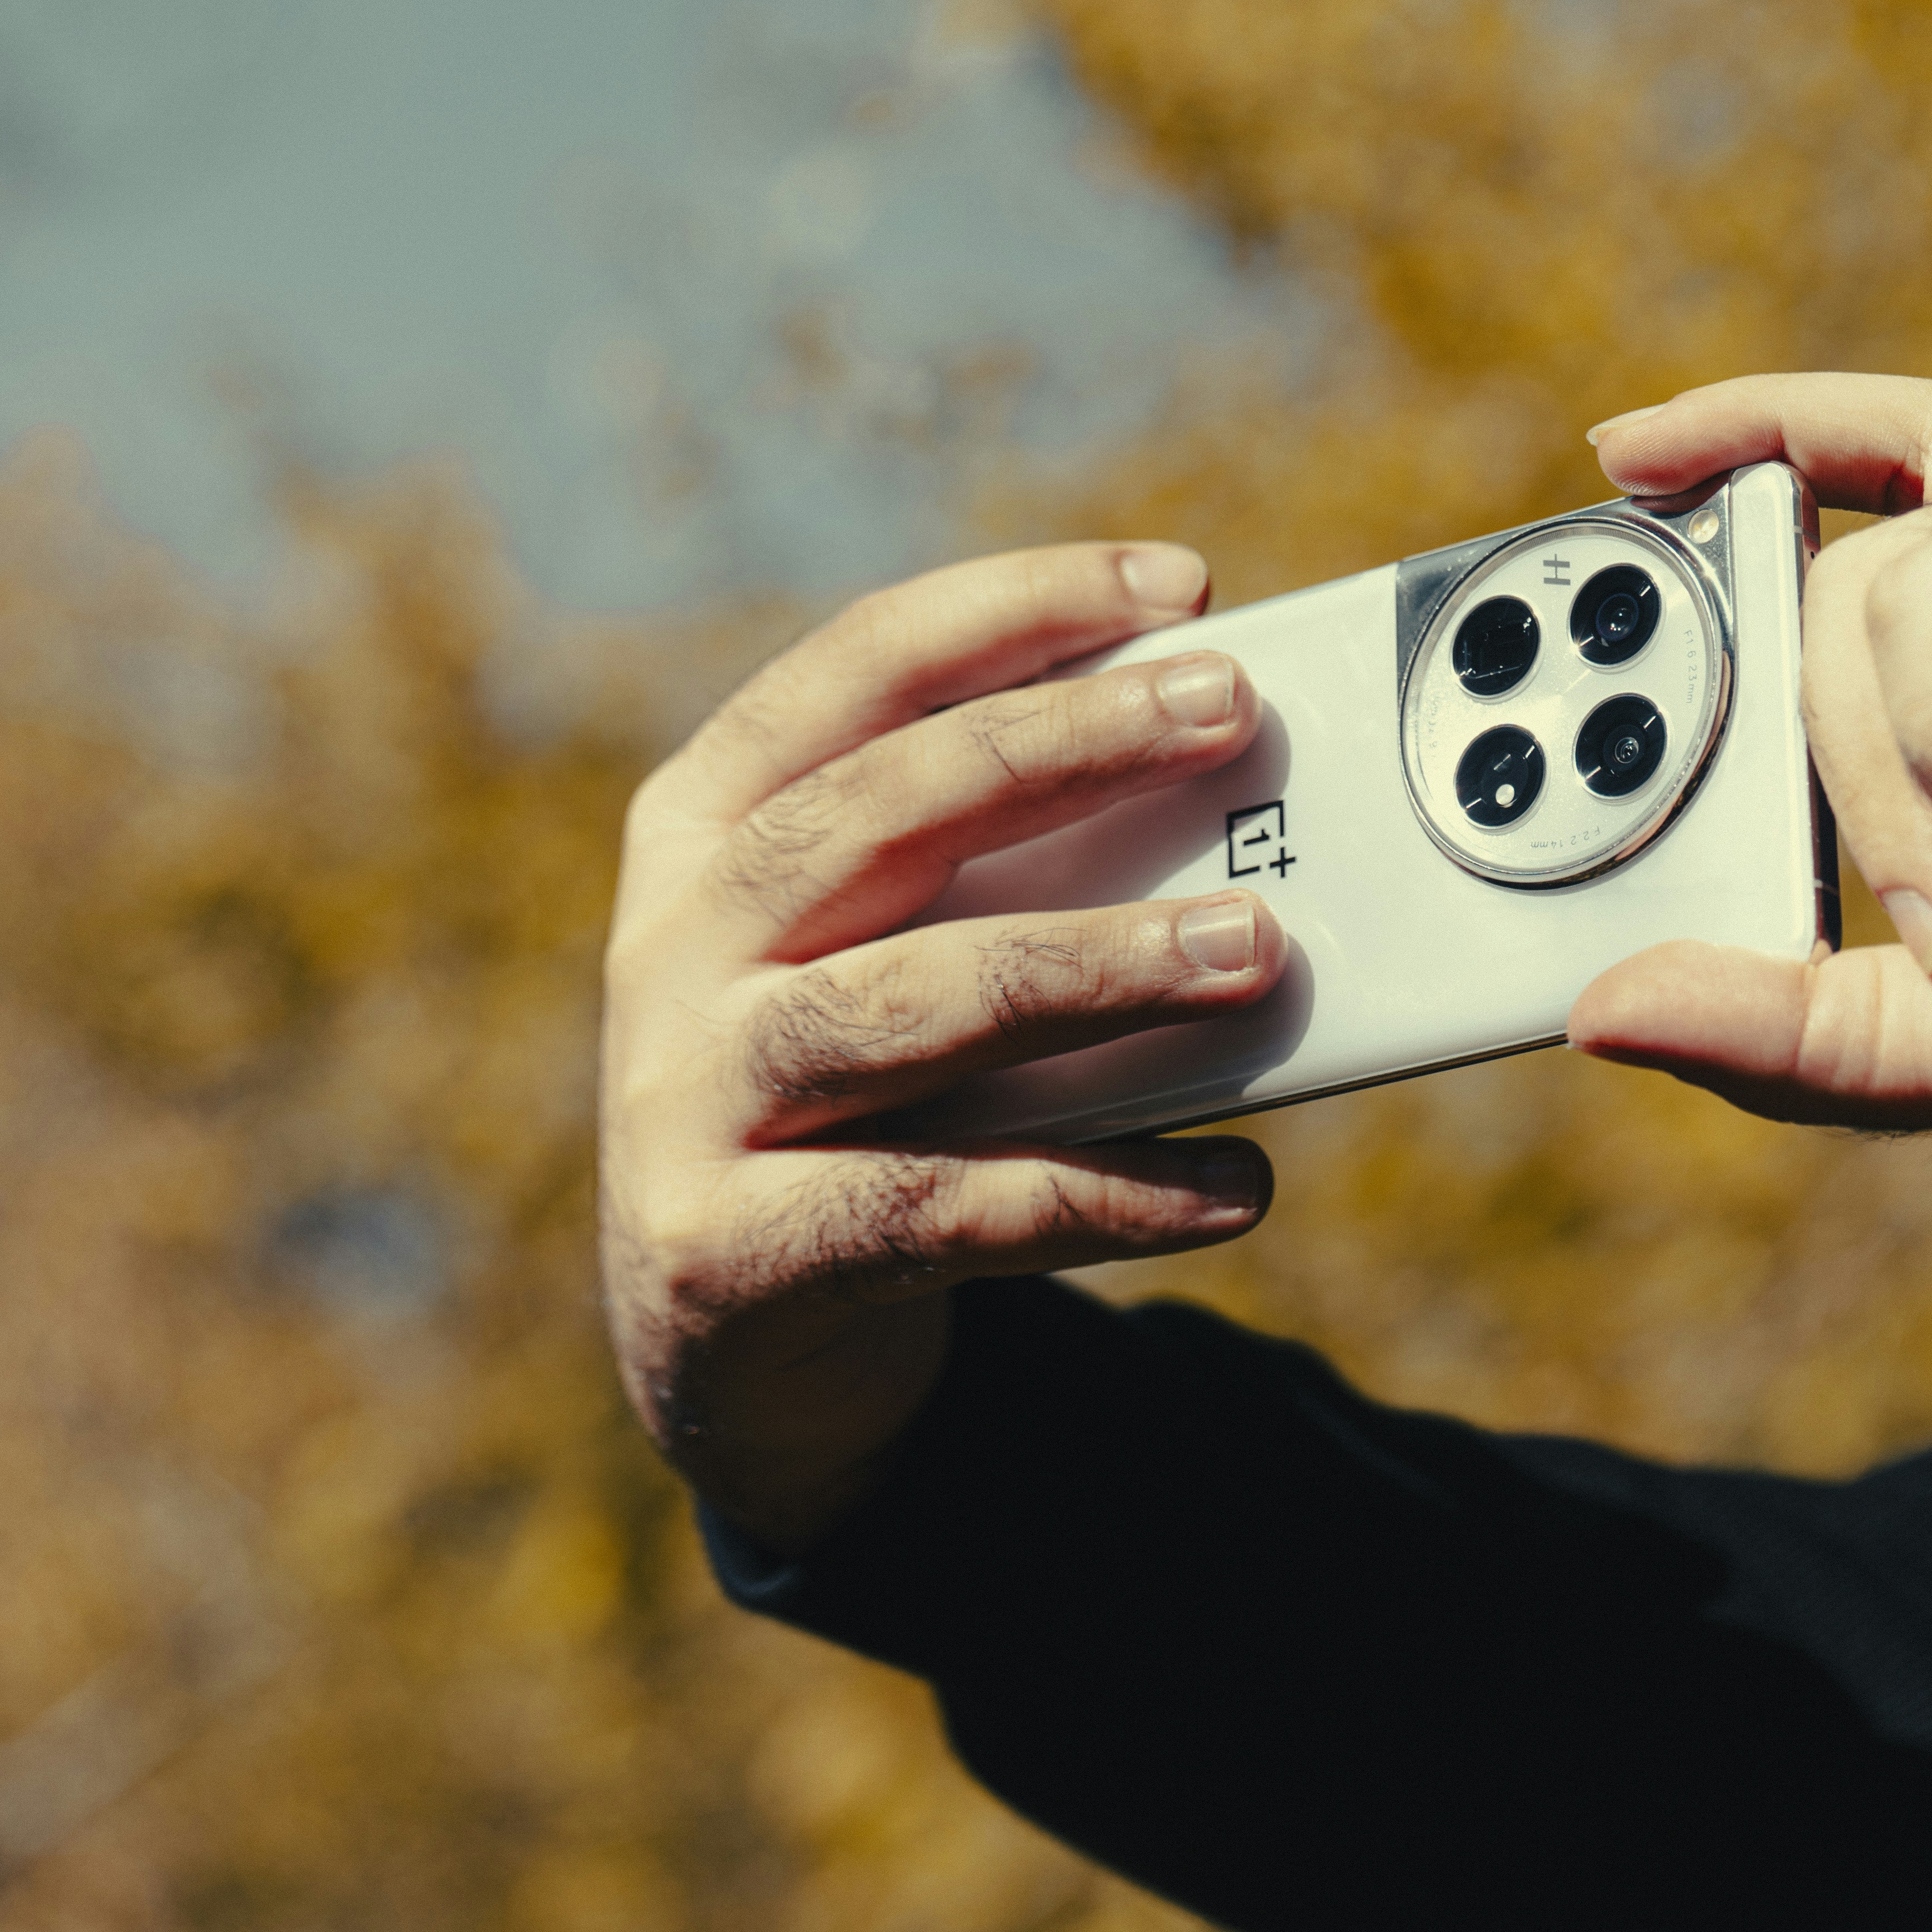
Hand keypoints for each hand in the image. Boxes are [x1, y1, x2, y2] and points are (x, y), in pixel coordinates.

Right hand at [598, 543, 1289, 1550]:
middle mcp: (674, 944)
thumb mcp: (904, 956)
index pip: (859, 672)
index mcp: (708, 829)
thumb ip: (1014, 880)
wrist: (725, 1342)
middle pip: (883, 812)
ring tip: (1257, 949)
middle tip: (1232, 717)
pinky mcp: (726, 1254)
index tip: (1182, 588)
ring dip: (1100, 965)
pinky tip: (1236, 1183)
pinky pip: (945, 1208)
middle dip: (1068, 751)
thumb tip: (1248, 822)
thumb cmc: (863, 1096)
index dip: (1016, 612)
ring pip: (914, 1003)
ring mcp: (684, 1099)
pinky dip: (1105, 1192)